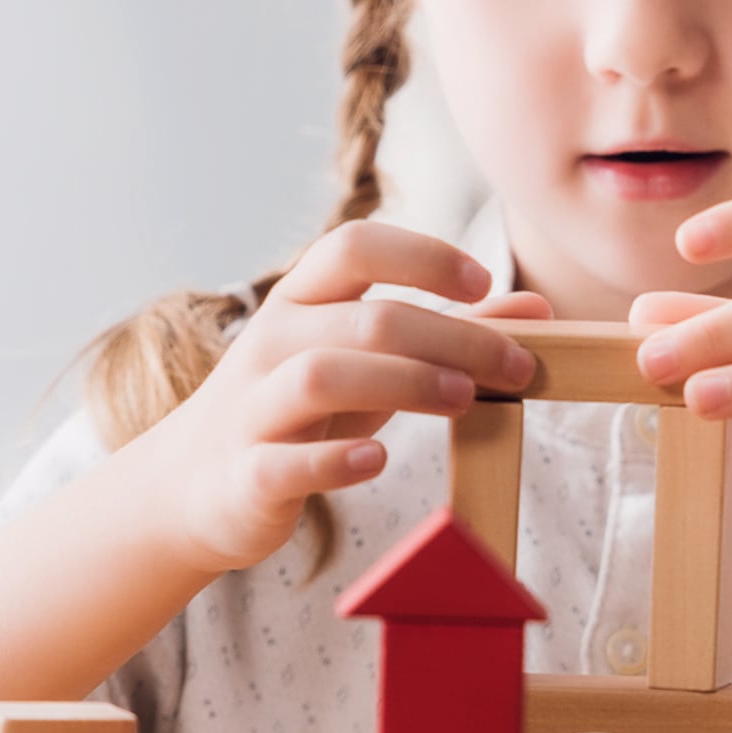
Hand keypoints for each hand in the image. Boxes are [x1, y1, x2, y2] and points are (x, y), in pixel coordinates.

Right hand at [134, 224, 533, 573]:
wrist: (194, 486)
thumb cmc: (301, 413)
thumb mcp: (369, 363)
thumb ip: (449, 332)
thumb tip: (538, 308)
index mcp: (300, 301)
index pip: (354, 246)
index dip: (422, 255)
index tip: (482, 282)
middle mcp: (272, 343)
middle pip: (365, 318)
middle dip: (450, 336)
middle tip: (516, 365)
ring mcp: (253, 408)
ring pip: (322, 376)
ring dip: (403, 383)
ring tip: (463, 399)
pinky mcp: (246, 474)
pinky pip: (285, 460)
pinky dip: (335, 461)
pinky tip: (378, 462)